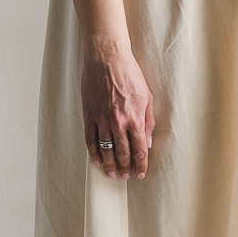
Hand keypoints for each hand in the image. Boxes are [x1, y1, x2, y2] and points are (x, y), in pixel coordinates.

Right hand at [81, 43, 155, 178]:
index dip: (141, 164)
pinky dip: (93, 152)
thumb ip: (148, 121)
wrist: (107, 59)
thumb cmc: (130, 74)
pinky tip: (97, 161)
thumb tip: (148, 141)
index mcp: (135, 118)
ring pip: (106, 149)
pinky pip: (90, 139)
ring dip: (110, 164)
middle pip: (123, 152)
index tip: (141, 173)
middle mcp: (118, 122)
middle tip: (126, 177)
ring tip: (113, 173)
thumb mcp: (147, 96)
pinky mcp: (89, 115)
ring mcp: (102, 119)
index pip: (139, 149)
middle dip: (126, 167)